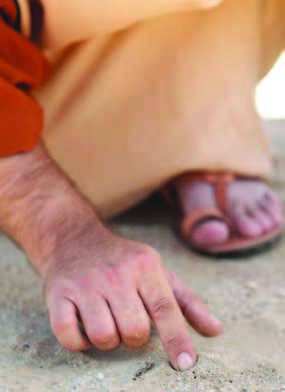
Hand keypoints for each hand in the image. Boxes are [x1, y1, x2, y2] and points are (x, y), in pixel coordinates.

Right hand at [44, 228, 221, 370]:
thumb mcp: (157, 270)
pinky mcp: (58, 293)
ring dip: (107, 339)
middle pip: (134, 330)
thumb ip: (187, 301)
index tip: (185, 364)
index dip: (178, 339)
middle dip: (134, 337)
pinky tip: (84, 327)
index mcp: (145, 267)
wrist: (75, 239)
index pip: (166, 309)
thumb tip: (216, 330)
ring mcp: (86, 283)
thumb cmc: (123, 260)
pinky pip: (69, 335)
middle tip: (127, 321)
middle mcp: (116, 274)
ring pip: (104, 336)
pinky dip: (79, 341)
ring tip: (106, 321)